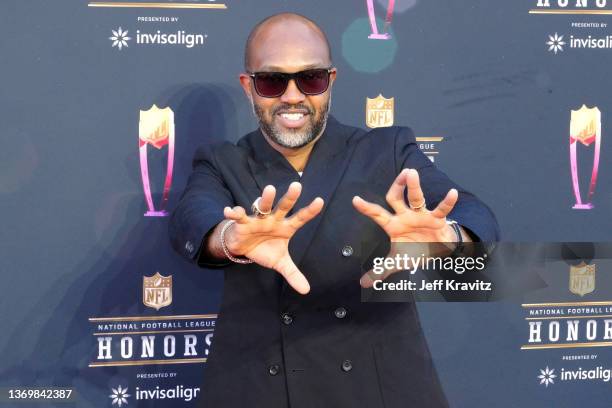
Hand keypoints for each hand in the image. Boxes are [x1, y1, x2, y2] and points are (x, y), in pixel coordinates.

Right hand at [223, 182, 323, 294]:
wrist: (244, 247)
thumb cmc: (265, 249)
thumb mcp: (279, 263)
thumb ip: (293, 274)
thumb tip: (306, 290)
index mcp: (286, 227)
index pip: (300, 218)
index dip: (310, 211)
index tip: (320, 201)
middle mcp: (274, 219)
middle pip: (283, 206)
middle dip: (290, 197)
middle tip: (297, 186)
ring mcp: (258, 219)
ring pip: (263, 206)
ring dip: (266, 198)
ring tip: (269, 189)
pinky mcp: (243, 223)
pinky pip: (239, 216)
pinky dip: (234, 213)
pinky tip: (229, 211)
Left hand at [352, 168, 458, 286]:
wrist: (437, 251)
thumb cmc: (415, 250)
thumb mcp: (397, 261)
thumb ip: (381, 270)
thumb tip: (363, 284)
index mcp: (393, 225)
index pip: (377, 214)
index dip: (366, 208)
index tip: (355, 200)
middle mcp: (405, 216)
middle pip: (397, 198)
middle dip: (396, 186)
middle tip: (397, 174)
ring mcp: (421, 216)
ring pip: (417, 199)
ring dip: (414, 186)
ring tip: (412, 173)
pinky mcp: (437, 219)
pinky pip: (442, 210)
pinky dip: (447, 202)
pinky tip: (452, 193)